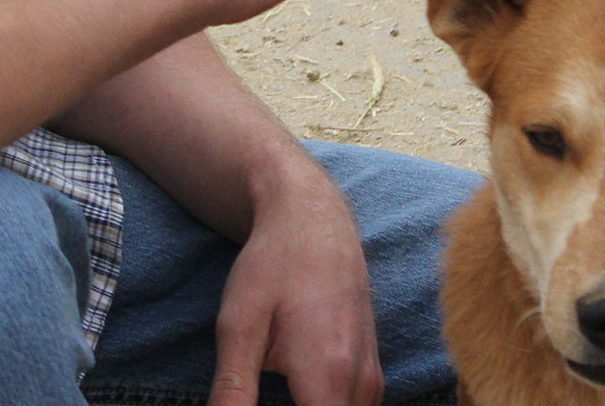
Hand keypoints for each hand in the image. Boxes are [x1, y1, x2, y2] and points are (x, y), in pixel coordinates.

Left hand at [207, 161, 382, 405]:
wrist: (313, 217)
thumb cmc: (272, 265)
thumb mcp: (238, 327)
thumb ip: (232, 393)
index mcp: (329, 377)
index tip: (250, 405)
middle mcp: (361, 385)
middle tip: (251, 394)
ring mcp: (371, 379)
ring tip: (273, 388)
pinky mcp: (371, 372)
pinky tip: (292, 397)